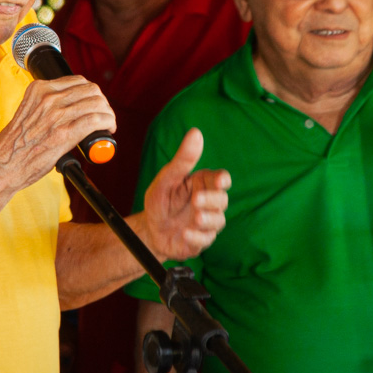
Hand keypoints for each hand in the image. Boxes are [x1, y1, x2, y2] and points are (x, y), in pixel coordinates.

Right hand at [0, 75, 115, 190]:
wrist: (3, 164)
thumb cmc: (15, 143)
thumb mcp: (29, 111)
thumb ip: (46, 104)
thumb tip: (71, 107)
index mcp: (39, 89)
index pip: (78, 80)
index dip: (91, 92)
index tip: (94, 103)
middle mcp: (48, 98)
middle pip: (91, 90)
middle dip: (102, 102)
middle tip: (104, 115)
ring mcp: (56, 115)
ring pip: (97, 103)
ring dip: (108, 113)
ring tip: (108, 123)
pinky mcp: (64, 134)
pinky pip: (95, 120)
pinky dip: (108, 122)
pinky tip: (108, 129)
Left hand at [140, 128, 230, 261]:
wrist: (149, 230)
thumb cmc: (160, 201)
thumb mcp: (167, 178)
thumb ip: (183, 159)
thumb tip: (195, 133)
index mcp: (202, 184)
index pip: (220, 179)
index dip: (222, 180)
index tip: (219, 181)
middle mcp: (208, 203)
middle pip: (222, 200)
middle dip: (212, 200)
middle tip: (196, 200)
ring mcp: (207, 223)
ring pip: (218, 221)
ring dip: (207, 219)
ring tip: (194, 218)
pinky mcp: (201, 240)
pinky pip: (206, 240)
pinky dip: (197, 237)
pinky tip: (185, 233)